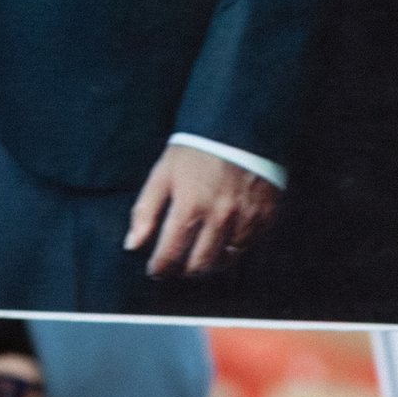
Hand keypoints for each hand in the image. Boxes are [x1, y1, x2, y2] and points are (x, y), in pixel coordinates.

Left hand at [125, 144, 278, 280]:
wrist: (241, 126)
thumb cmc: (196, 151)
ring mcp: (245, 219)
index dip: (160, 269)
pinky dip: (234, 249)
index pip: (170, 255)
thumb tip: (132, 245)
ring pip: (226, 261)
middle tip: (177, 265)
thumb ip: (145, 211)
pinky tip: (224, 239)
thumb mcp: (163, 174)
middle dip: (184, 270)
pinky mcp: (265, 216)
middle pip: (199, 265)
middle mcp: (220, 218)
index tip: (156, 270)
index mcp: (190, 207)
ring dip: (210, 262)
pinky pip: (248, 247)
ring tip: (200, 253)